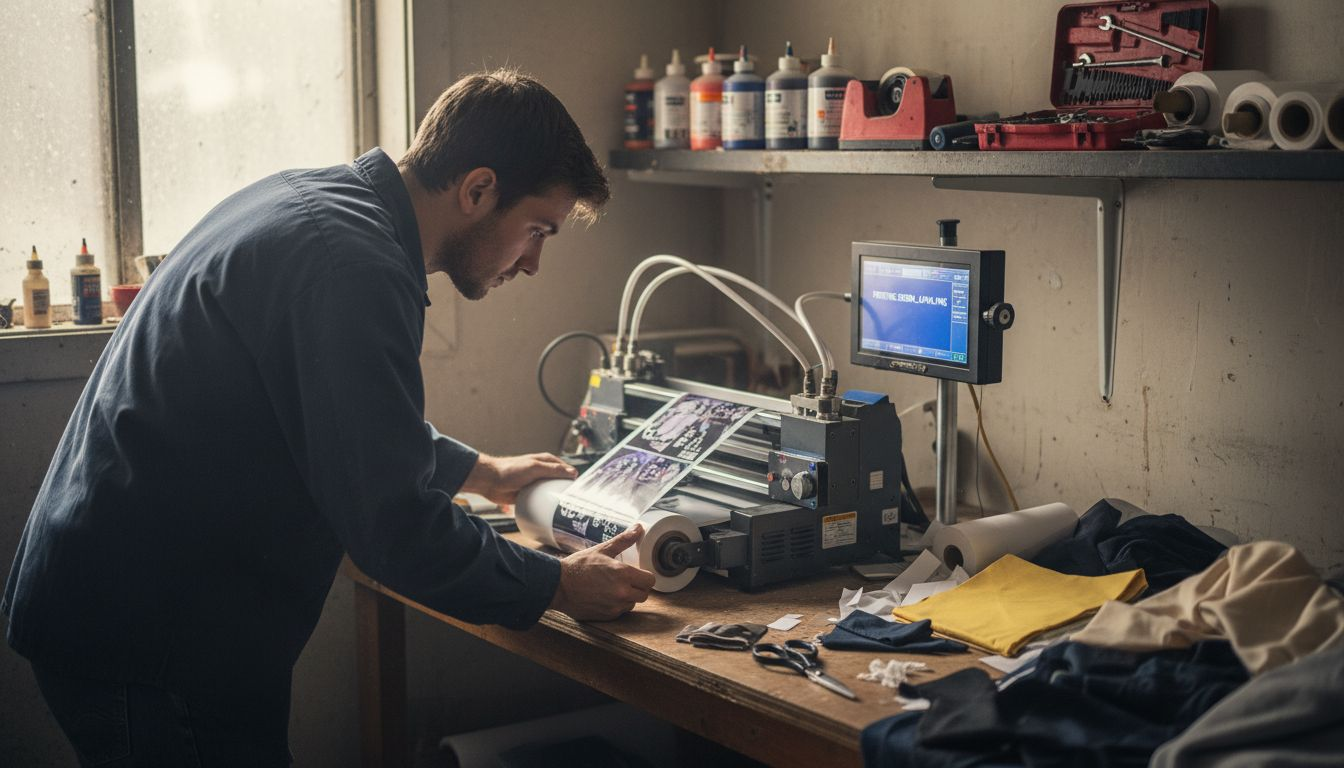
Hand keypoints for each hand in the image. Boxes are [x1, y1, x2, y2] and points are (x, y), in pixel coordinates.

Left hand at [462, 452, 576, 504]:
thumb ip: (553, 469)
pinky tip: (551, 516)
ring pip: (551, 493)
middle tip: (576, 505)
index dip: (574, 479)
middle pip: (560, 482)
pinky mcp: (529, 495)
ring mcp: (536, 484)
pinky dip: (546, 507)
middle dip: (567, 492)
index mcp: (546, 462)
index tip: (581, 492)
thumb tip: (573, 473)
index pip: (566, 470)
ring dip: (557, 501)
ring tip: (566, 513)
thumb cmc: (510, 470)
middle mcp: (543, 472)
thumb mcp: (534, 468)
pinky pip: (541, 502)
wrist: (490, 481)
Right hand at [549, 525, 656, 620]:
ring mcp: (615, 606)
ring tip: (614, 588)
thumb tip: (638, 528)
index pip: (650, 580)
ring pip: (632, 603)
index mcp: (623, 574)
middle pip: (644, 594)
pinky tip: (605, 596)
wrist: (557, 585)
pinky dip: (616, 605)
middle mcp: (622, 592)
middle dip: (638, 587)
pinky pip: (620, 612)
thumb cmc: (578, 566)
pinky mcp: (607, 616)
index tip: (638, 574)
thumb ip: (623, 540)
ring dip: (628, 597)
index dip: (645, 576)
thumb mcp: (601, 550)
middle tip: (626, 580)